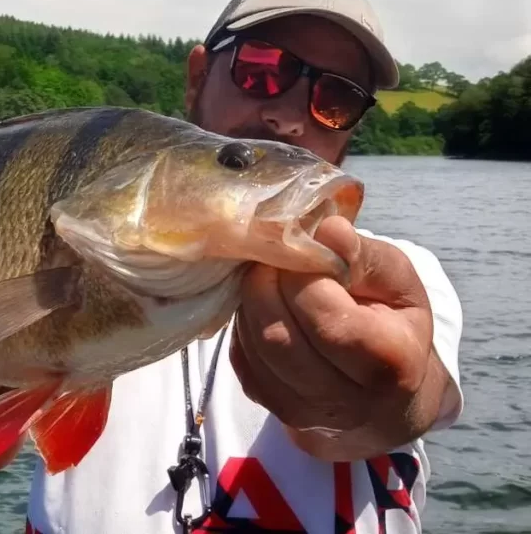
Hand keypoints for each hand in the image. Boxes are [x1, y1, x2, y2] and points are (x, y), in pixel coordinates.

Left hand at [229, 216, 449, 460]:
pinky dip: (246, 321)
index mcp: (388, 364)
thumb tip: (328, 228)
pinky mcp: (267, 404)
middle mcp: (342, 401)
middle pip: (277, 332)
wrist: (382, 401)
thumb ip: (365, 255)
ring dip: (253, 299)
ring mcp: (299, 410)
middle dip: (268, 282)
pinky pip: (239, 353)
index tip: (304, 249)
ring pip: (252, 343)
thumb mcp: (398, 284)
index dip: (303, 273)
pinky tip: (268, 305)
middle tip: (277, 256)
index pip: (324, 314)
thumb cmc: (393, 327)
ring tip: (273, 278)